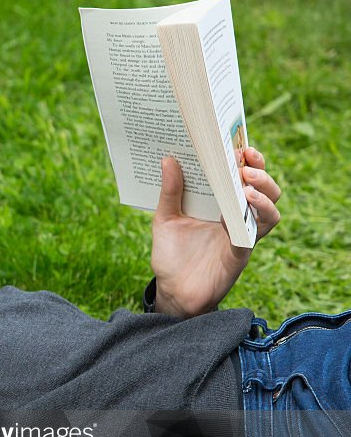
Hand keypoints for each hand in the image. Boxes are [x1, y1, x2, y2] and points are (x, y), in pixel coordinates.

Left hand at [151, 147, 281, 317]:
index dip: (249, 160)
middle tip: (244, 163)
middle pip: (266, 189)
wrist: (172, 291)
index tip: (241, 145)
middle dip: (261, 173)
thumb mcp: (164, 219)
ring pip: (272, 210)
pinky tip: (233, 212)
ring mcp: (242, 234)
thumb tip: (167, 159)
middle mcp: (237, 216)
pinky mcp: (240, 253)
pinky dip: (250, 220)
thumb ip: (169, 192)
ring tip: (246, 185)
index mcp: (221, 203)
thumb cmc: (171, 254)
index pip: (244, 176)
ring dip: (264, 194)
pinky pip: (255, 234)